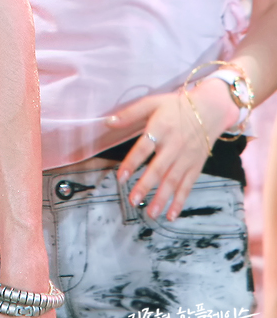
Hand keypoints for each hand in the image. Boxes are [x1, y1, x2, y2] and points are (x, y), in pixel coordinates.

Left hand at [106, 79, 234, 220]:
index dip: (132, 163)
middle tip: (133, 200)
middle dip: (146, 186)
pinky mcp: (196, 166)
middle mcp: (174, 145)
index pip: (143, 148)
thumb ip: (130, 113)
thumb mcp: (152, 103)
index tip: (121, 177)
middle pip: (158, 168)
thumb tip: (108, 122)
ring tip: (150, 213)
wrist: (210, 109)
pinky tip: (171, 215)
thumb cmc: (176, 106)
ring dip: (162, 199)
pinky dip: (180, 201)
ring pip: (173, 181)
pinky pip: (187, 186)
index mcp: (160, 128)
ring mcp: (186, 158)